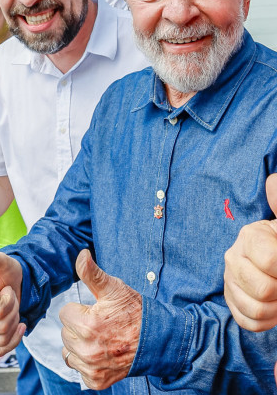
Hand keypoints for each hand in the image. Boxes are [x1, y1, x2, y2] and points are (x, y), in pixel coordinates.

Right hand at [0, 237, 24, 356]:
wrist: (12, 286)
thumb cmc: (6, 273)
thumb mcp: (0, 263)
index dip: (10, 301)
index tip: (6, 289)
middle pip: (1, 327)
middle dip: (14, 313)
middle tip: (11, 300)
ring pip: (2, 339)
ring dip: (14, 325)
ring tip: (11, 311)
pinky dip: (12, 340)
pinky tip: (16, 327)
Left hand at [59, 250, 140, 390]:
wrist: (159, 341)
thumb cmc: (136, 313)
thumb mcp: (115, 289)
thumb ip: (92, 273)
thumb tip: (81, 254)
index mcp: (87, 325)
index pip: (64, 313)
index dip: (80, 310)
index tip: (96, 312)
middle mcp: (87, 350)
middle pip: (65, 333)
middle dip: (78, 327)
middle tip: (101, 326)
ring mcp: (92, 367)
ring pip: (68, 352)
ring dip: (79, 346)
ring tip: (100, 339)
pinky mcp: (97, 381)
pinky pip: (78, 370)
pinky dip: (86, 363)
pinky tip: (101, 354)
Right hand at [224, 173, 276, 330]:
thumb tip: (273, 181)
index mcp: (249, 235)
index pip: (270, 260)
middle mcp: (233, 256)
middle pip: (260, 289)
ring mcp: (230, 280)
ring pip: (254, 309)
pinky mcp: (231, 300)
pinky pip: (247, 321)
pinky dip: (268, 322)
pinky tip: (275, 308)